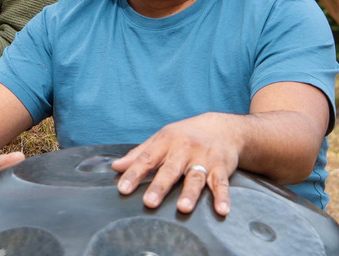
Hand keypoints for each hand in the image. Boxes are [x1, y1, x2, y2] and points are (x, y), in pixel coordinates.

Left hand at [111, 112, 239, 215]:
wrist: (223, 128)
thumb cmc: (186, 135)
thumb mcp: (161, 139)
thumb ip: (139, 154)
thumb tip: (116, 167)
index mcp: (166, 142)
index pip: (147, 159)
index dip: (134, 174)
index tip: (123, 188)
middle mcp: (184, 150)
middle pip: (170, 170)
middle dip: (159, 186)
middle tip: (149, 203)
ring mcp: (204, 159)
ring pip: (195, 177)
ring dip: (190, 193)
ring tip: (183, 208)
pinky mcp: (221, 167)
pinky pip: (222, 183)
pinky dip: (223, 197)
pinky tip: (222, 210)